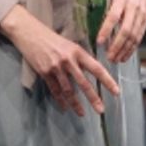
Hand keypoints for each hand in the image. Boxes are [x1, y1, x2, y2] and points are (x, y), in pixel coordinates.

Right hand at [0, 5, 119, 115]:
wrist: (29, 33)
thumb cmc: (51, 38)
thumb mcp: (69, 44)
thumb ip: (79, 57)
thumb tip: (91, 70)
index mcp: (77, 51)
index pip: (96, 68)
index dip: (107, 81)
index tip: (116, 91)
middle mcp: (68, 60)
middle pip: (84, 83)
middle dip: (93, 98)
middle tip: (100, 110)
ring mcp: (55, 67)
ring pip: (69, 90)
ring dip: (76, 104)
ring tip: (82, 113)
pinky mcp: (44, 73)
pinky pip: (55, 90)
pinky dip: (61, 100)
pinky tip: (65, 107)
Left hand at [96, 0, 145, 62]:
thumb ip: (108, 9)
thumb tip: (100, 28)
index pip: (113, 16)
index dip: (106, 30)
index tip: (99, 41)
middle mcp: (133, 7)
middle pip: (125, 30)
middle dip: (117, 46)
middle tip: (109, 56)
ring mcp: (141, 14)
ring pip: (134, 36)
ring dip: (125, 50)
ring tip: (116, 59)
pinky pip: (140, 36)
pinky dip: (132, 48)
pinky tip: (126, 54)